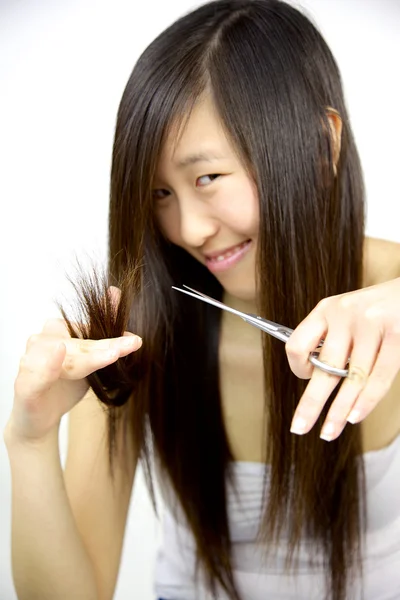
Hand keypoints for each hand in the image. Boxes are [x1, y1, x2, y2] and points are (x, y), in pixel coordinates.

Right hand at [4, 287, 141, 444]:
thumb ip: (102, 333)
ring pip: (60, 353)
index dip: (110, 330)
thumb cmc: (65, 385)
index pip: (87, 328)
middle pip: (78, 342)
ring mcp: (30, 361)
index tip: (133, 335)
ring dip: (86, 356)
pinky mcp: (24, 385)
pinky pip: (34, 373)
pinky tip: (59, 352)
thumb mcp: (90, 358)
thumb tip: (116, 295)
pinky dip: (47, 364)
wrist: (41, 419)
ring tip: (111, 356)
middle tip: (127, 347)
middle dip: (104, 347)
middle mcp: (42, 342)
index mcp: (57, 332)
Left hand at [285, 277, 399, 440]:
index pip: (298, 342)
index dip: (298, 366)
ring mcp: (371, 323)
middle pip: (324, 368)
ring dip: (339, 411)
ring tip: (328, 432)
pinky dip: (366, 400)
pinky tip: (354, 417)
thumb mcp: (347, 313)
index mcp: (326, 309)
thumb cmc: (378, 307)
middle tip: (299, 428)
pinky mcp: (396, 333)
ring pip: (352, 378)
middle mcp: (344, 314)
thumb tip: (315, 378)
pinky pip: (379, 375)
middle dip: (310, 403)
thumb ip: (332, 339)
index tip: (306, 378)